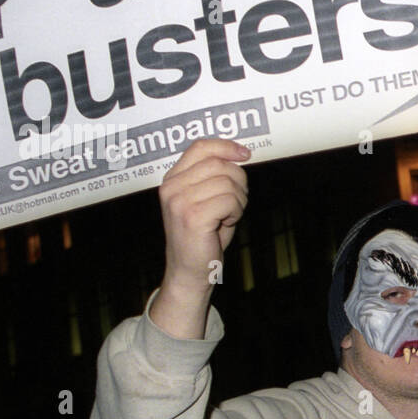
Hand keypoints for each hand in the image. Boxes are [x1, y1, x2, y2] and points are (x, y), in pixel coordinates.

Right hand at [150, 139, 250, 338]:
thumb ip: (215, 176)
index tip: (245, 154)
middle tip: (234, 203)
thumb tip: (240, 154)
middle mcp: (172, 187)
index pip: (201, 147)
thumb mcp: (205, 199)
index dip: (226, 146)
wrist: (190, 271)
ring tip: (227, 216)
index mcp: (172, 179)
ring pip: (228, 183)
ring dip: (238, 200)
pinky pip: (230, 200)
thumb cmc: (203, 236)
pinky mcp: (192, 216)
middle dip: (238, 182)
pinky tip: (225, 223)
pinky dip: (236, 212)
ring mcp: (179, 201)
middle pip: (220, 164)